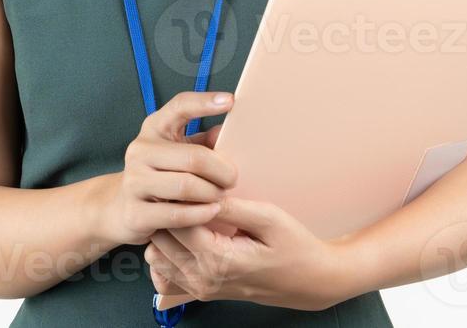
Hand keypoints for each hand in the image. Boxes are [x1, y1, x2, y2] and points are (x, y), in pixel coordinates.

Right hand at [95, 91, 237, 246]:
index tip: (230, 101)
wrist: (120, 208)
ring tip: (221, 197)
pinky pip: (177, 214)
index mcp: (154, 128)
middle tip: (232, 180)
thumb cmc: (160, 175)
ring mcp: (134, 182)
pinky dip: (201, 215)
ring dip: (212, 194)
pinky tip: (212, 212)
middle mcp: (140, 151)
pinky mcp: (135, 213)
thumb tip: (227, 133)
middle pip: (194, 158)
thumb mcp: (180, 151)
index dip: (204, 102)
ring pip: (187, 186)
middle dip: (222, 172)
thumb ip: (203, 142)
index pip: (180, 106)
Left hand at [144, 194, 354, 310]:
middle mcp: (204, 278)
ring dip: (164, 232)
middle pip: (160, 240)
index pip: (176, 223)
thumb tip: (204, 191)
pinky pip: (166, 273)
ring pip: (157, 257)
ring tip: (183, 208)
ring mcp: (201, 288)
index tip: (179, 176)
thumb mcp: (270, 219)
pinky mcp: (202, 291)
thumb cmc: (295, 248)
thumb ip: (233, 207)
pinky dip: (167, 253)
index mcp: (218, 259)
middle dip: (165, 212)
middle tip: (178, 188)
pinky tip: (185, 234)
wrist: (310, 282)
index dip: (174, 196)